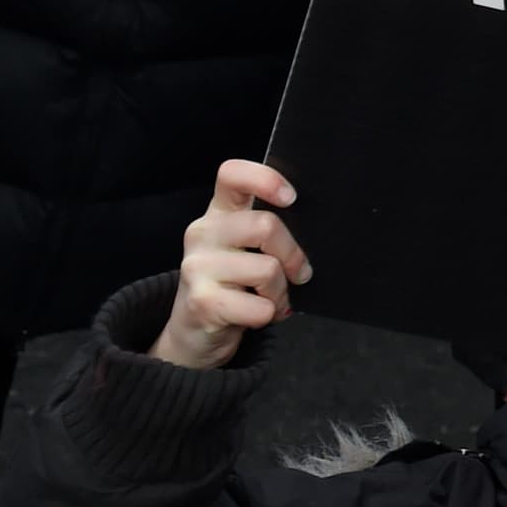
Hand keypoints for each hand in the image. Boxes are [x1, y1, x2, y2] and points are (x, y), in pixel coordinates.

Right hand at [153, 159, 309, 370]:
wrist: (193, 333)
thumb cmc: (232, 285)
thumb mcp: (244, 249)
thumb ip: (266, 231)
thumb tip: (314, 229)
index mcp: (218, 213)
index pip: (232, 174)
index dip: (265, 179)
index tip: (291, 198)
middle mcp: (202, 233)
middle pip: (265, 225)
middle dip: (293, 255)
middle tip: (298, 273)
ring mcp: (197, 267)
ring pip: (268, 269)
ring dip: (281, 292)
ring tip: (272, 299)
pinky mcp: (202, 302)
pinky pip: (259, 307)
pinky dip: (269, 315)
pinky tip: (257, 315)